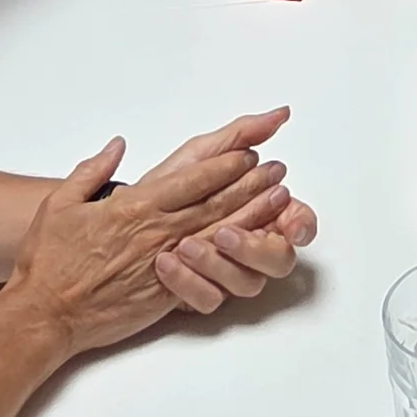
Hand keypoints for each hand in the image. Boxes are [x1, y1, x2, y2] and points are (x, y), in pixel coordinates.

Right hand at [6, 117, 296, 356]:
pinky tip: (254, 245)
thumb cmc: (48, 261)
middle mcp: (156, 233)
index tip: (248, 154)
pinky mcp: (164, 294)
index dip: (225, 165)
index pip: (193, 180)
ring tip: (279, 200)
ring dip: (253, 215)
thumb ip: (92, 169)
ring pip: (219, 234)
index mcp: (135, 208)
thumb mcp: (61, 203)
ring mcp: (163, 264)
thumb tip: (116, 146)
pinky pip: (208, 272)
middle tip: (277, 170)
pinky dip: (235, 255)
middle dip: (251, 184)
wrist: (45, 313)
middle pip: (216, 203)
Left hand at [144, 125, 316, 313]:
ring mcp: (226, 274)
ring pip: (246, 284)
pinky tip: (167, 264)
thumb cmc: (163, 188)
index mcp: (257, 213)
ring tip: (186, 245)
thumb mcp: (200, 155)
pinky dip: (188, 284)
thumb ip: (242, 135)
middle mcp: (248, 247)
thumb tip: (280, 114)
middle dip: (256, 248)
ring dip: (219, 265)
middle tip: (226, 232)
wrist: (115, 224)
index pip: (297, 223)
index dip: (301, 224)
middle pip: (278, 261)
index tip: (290, 223)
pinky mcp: (198, 297)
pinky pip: (208, 302)